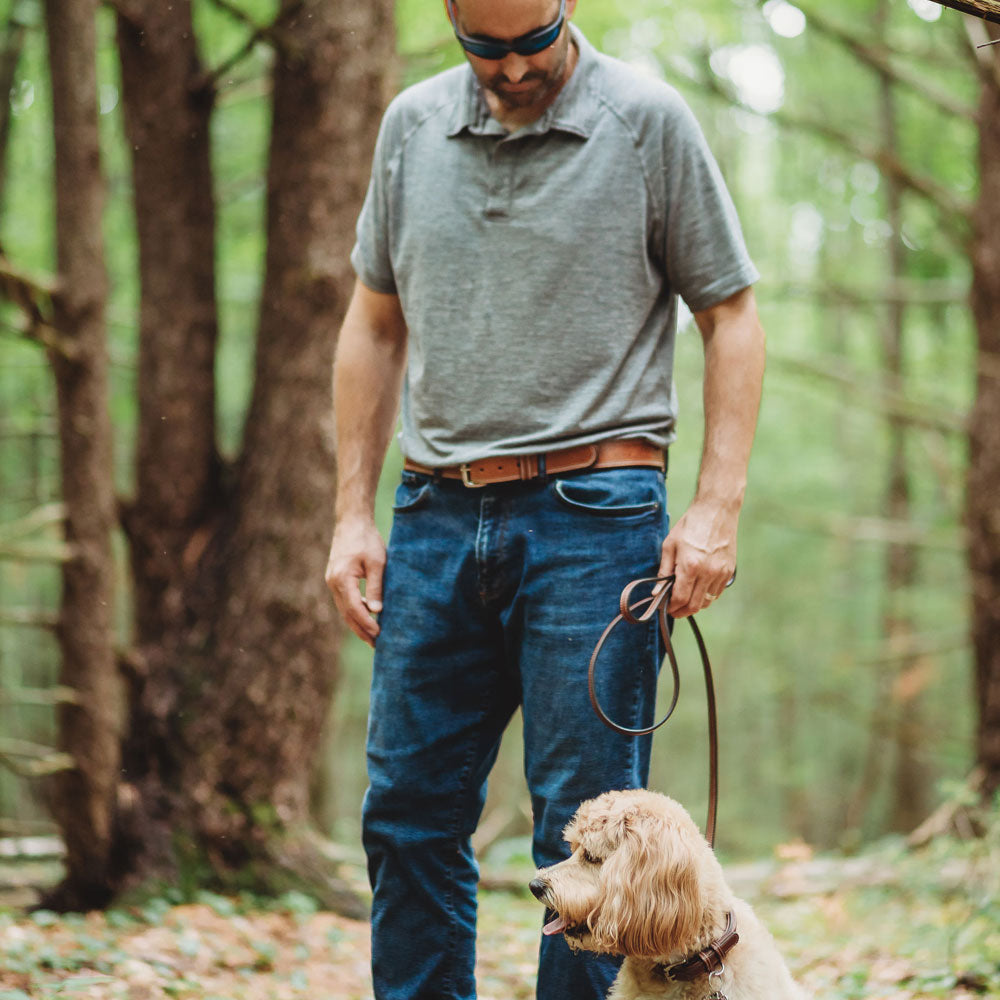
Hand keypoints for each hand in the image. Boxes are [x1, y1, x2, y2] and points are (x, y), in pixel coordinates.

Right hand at [325, 516, 385, 646]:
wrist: (352, 522)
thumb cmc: (367, 539)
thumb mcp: (377, 562)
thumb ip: (376, 586)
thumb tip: (377, 610)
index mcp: (342, 578)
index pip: (354, 608)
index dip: (366, 623)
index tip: (379, 633)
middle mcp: (333, 582)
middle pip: (346, 613)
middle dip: (361, 630)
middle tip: (376, 644)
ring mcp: (332, 581)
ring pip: (344, 609)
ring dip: (357, 622)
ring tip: (372, 635)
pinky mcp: (335, 579)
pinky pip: (344, 601)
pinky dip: (354, 611)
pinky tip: (367, 615)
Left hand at [657, 501, 737, 617]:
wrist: (716, 510)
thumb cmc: (690, 525)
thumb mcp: (670, 545)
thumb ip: (664, 571)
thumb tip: (657, 592)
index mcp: (690, 566)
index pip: (680, 598)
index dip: (671, 608)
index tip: (665, 608)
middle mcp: (708, 572)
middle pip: (695, 605)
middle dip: (682, 611)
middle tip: (673, 610)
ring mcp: (721, 573)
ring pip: (707, 601)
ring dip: (694, 605)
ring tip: (685, 599)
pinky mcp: (729, 571)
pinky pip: (717, 592)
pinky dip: (706, 596)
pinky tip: (698, 589)